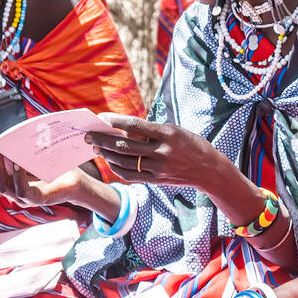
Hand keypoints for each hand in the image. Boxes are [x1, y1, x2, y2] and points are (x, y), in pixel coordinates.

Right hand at [0, 150, 88, 207]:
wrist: (76, 180)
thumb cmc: (52, 167)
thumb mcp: (31, 157)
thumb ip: (16, 151)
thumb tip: (2, 136)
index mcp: (8, 182)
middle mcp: (12, 192)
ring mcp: (23, 198)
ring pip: (4, 187)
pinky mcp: (36, 200)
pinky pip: (23, 190)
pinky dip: (18, 177)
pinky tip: (17, 165)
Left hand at [87, 114, 221, 189]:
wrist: (209, 170)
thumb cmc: (191, 145)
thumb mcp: (174, 131)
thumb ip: (150, 131)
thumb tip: (123, 130)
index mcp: (166, 134)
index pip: (134, 125)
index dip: (115, 121)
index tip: (102, 118)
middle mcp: (161, 151)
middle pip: (124, 145)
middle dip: (103, 140)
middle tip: (88, 136)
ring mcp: (158, 168)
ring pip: (124, 161)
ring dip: (107, 154)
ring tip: (96, 148)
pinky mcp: (156, 180)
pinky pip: (131, 175)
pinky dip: (117, 168)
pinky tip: (110, 162)